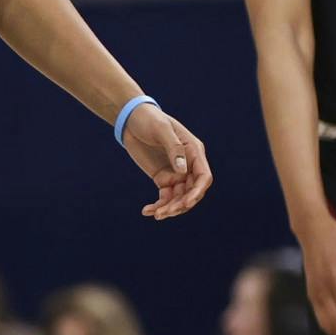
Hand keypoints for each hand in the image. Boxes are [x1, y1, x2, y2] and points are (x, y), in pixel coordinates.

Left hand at [119, 104, 212, 219]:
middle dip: (181, 204)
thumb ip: (174, 148)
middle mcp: (188, 165)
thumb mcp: (161, 129)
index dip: (198, 192)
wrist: (132, 120)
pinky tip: (147, 211)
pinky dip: (158, 206)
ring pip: (179, 198)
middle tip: (165, 212)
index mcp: (194, 152)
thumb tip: (183, 171)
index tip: (186, 203)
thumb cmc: (150, 120)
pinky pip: (165, 197)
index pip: (204, 177)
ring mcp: (176, 174)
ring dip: (169, 208)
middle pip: (192, 192)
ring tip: (155, 214)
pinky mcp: (163, 179)